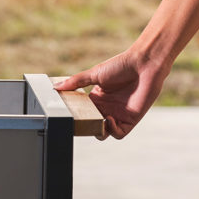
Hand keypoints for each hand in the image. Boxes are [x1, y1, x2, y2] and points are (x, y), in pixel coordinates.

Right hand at [52, 50, 170, 139]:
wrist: (143, 65)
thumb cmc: (121, 65)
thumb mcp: (94, 74)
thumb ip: (75, 82)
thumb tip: (55, 86)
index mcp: (97, 98)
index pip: (83, 113)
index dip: (77, 117)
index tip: (70, 116)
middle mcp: (106, 108)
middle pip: (92, 125)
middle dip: (86, 126)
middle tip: (83, 121)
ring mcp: (118, 115)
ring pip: (104, 133)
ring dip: (99, 131)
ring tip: (98, 119)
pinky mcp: (130, 120)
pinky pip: (118, 134)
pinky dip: (112, 130)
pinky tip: (109, 119)